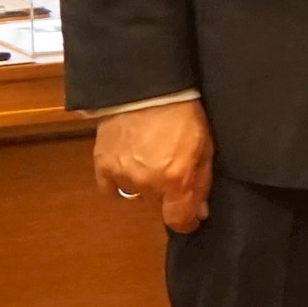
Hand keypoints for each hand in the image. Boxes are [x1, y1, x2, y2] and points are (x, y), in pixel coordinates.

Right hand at [95, 99, 213, 234]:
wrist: (147, 85)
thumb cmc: (183, 112)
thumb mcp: (205, 146)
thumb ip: (202, 182)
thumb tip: (199, 213)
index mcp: (175, 180)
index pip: (178, 221)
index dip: (187, 221)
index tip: (191, 215)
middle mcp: (147, 183)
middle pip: (158, 206)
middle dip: (168, 196)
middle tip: (172, 172)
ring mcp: (122, 175)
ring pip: (136, 195)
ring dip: (145, 185)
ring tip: (150, 159)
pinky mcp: (102, 164)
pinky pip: (110, 188)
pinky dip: (119, 183)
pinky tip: (128, 169)